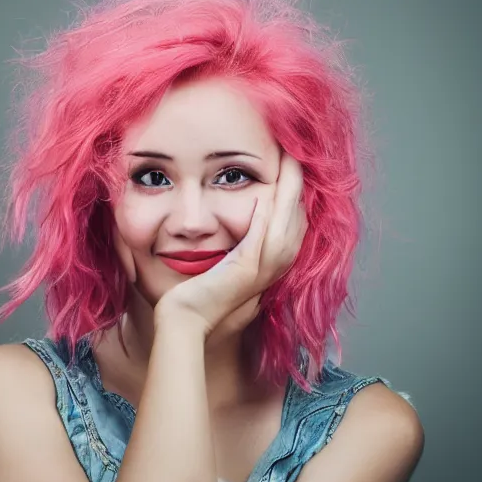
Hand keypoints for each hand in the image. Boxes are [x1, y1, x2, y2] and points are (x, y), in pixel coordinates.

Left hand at [155, 153, 307, 337]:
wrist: (183, 323)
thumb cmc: (193, 297)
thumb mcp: (220, 269)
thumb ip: (233, 249)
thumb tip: (238, 224)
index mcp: (266, 268)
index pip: (291, 228)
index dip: (295, 199)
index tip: (291, 172)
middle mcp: (270, 271)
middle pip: (297, 224)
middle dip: (299, 190)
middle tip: (297, 157)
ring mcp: (259, 273)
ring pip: (286, 229)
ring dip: (289, 195)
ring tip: (290, 165)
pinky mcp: (243, 274)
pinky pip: (260, 243)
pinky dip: (266, 220)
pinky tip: (266, 197)